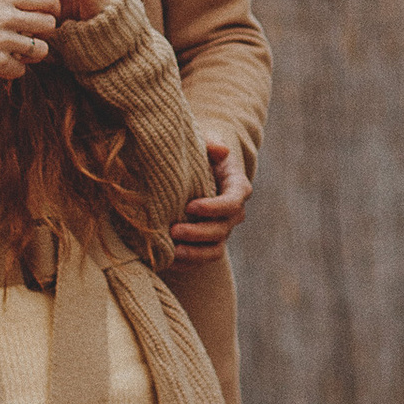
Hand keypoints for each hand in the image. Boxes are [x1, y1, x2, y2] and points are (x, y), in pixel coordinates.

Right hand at [0, 0, 72, 76]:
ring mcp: (3, 41)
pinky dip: (15, 70)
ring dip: (33, 54)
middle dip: (45, 32)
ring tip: (22, 54)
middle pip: (49, 24)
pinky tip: (5, 66)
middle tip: (34, 36)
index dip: (52, 8)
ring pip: (40, 50)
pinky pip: (20, 70)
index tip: (47, 14)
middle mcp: (7, 17)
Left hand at [171, 133, 251, 263]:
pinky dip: (186, 263)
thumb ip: (211, 143)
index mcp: (236, 187)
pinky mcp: (207, 243)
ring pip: (214, 250)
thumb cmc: (199, 151)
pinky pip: (201, 259)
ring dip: (194, 253)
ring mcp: (221, 230)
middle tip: (173, 230)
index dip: (214, 207)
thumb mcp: (204, 141)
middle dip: (198, 233)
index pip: (233, 202)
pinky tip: (166, 260)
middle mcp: (233, 213)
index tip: (190, 205)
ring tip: (172, 251)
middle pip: (221, 230)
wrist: (195, 168)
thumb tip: (221, 151)